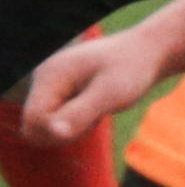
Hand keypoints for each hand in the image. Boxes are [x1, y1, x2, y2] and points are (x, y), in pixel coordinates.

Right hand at [27, 27, 163, 141]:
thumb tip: (54, 134)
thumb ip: (80, 114)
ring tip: (99, 109)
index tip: (92, 121)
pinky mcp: (62, 93)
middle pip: (35, 126)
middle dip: (65, 131)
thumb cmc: (133, 69)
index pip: (33, 120)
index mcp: (50, 75)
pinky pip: (58, 122)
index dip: (58, 132)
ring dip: (74, 128)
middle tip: (98, 115)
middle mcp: (45, 79)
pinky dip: (79, 123)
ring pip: (47, 127)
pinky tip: (97, 109)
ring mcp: (53, 86)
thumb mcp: (111, 94)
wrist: (149, 52)